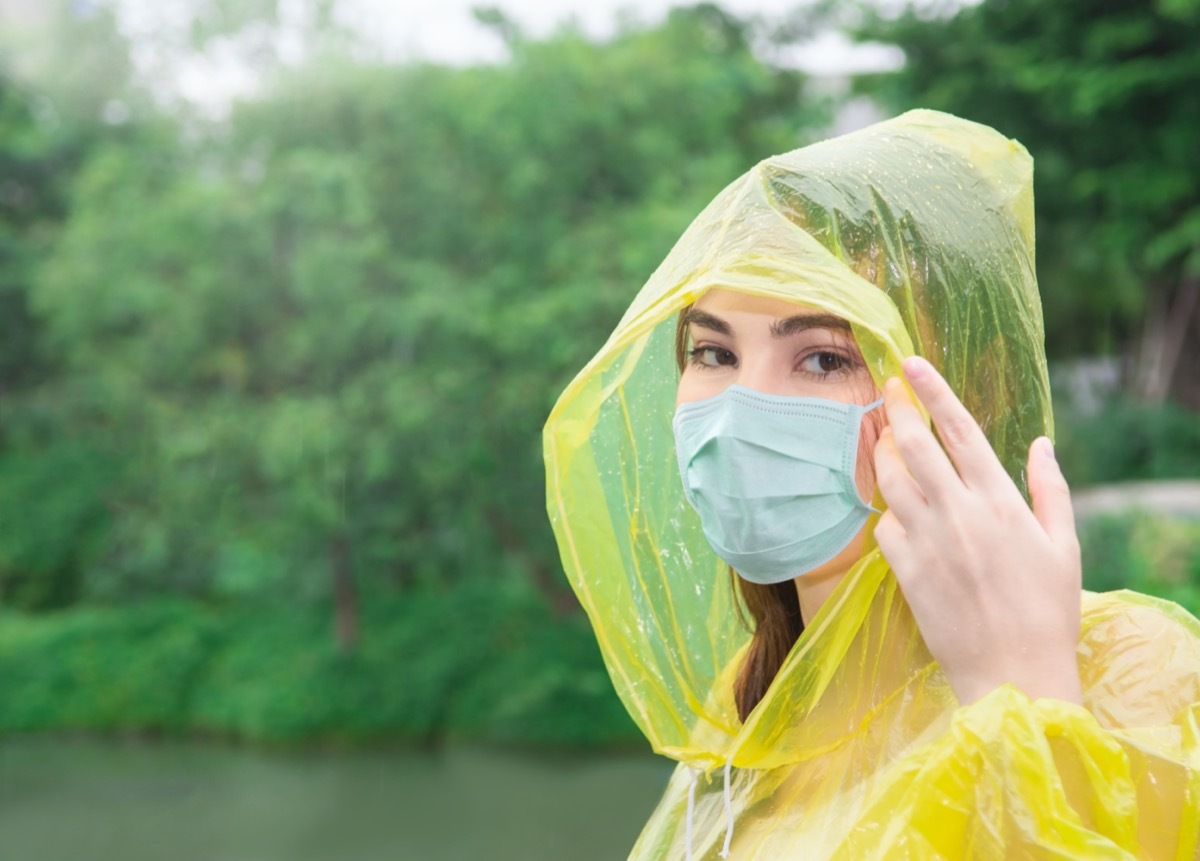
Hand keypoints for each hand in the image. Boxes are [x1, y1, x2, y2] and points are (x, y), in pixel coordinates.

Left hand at [872, 356, 1082, 705]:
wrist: (1014, 673)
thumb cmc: (1047, 610)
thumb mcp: (1063, 546)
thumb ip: (1050, 488)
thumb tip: (1040, 442)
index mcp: (1000, 501)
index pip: (959, 430)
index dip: (932, 391)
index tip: (910, 363)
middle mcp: (958, 513)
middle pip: (913, 445)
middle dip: (895, 409)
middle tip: (887, 388)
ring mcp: (927, 542)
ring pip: (890, 480)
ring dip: (883, 453)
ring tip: (887, 441)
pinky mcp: (905, 571)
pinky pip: (883, 526)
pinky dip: (887, 512)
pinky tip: (897, 511)